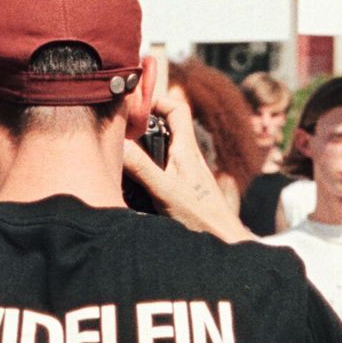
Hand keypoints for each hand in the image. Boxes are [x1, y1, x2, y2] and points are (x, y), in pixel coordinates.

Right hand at [124, 94, 250, 243]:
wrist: (223, 241)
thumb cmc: (201, 217)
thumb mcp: (165, 190)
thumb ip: (141, 167)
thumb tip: (118, 143)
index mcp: (186, 149)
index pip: (177, 109)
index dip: (156, 101)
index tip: (134, 107)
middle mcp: (187, 156)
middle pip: (166, 127)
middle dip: (143, 125)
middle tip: (120, 130)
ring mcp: (186, 172)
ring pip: (162, 148)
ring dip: (143, 148)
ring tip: (122, 153)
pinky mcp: (183, 188)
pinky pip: (162, 168)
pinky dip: (147, 168)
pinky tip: (134, 182)